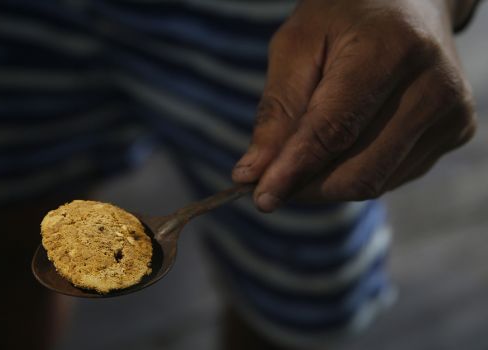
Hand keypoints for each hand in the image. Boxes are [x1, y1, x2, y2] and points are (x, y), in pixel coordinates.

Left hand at [232, 0, 476, 211]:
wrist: (409, 3)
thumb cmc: (344, 18)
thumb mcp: (297, 46)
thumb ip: (277, 110)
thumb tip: (253, 173)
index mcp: (392, 48)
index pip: (335, 130)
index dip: (294, 171)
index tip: (260, 197)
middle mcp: (434, 85)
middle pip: (359, 171)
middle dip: (306, 186)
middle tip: (269, 183)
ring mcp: (453, 113)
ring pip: (374, 182)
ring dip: (326, 183)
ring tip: (303, 157)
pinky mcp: (456, 132)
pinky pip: (392, 176)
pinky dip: (354, 173)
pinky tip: (343, 146)